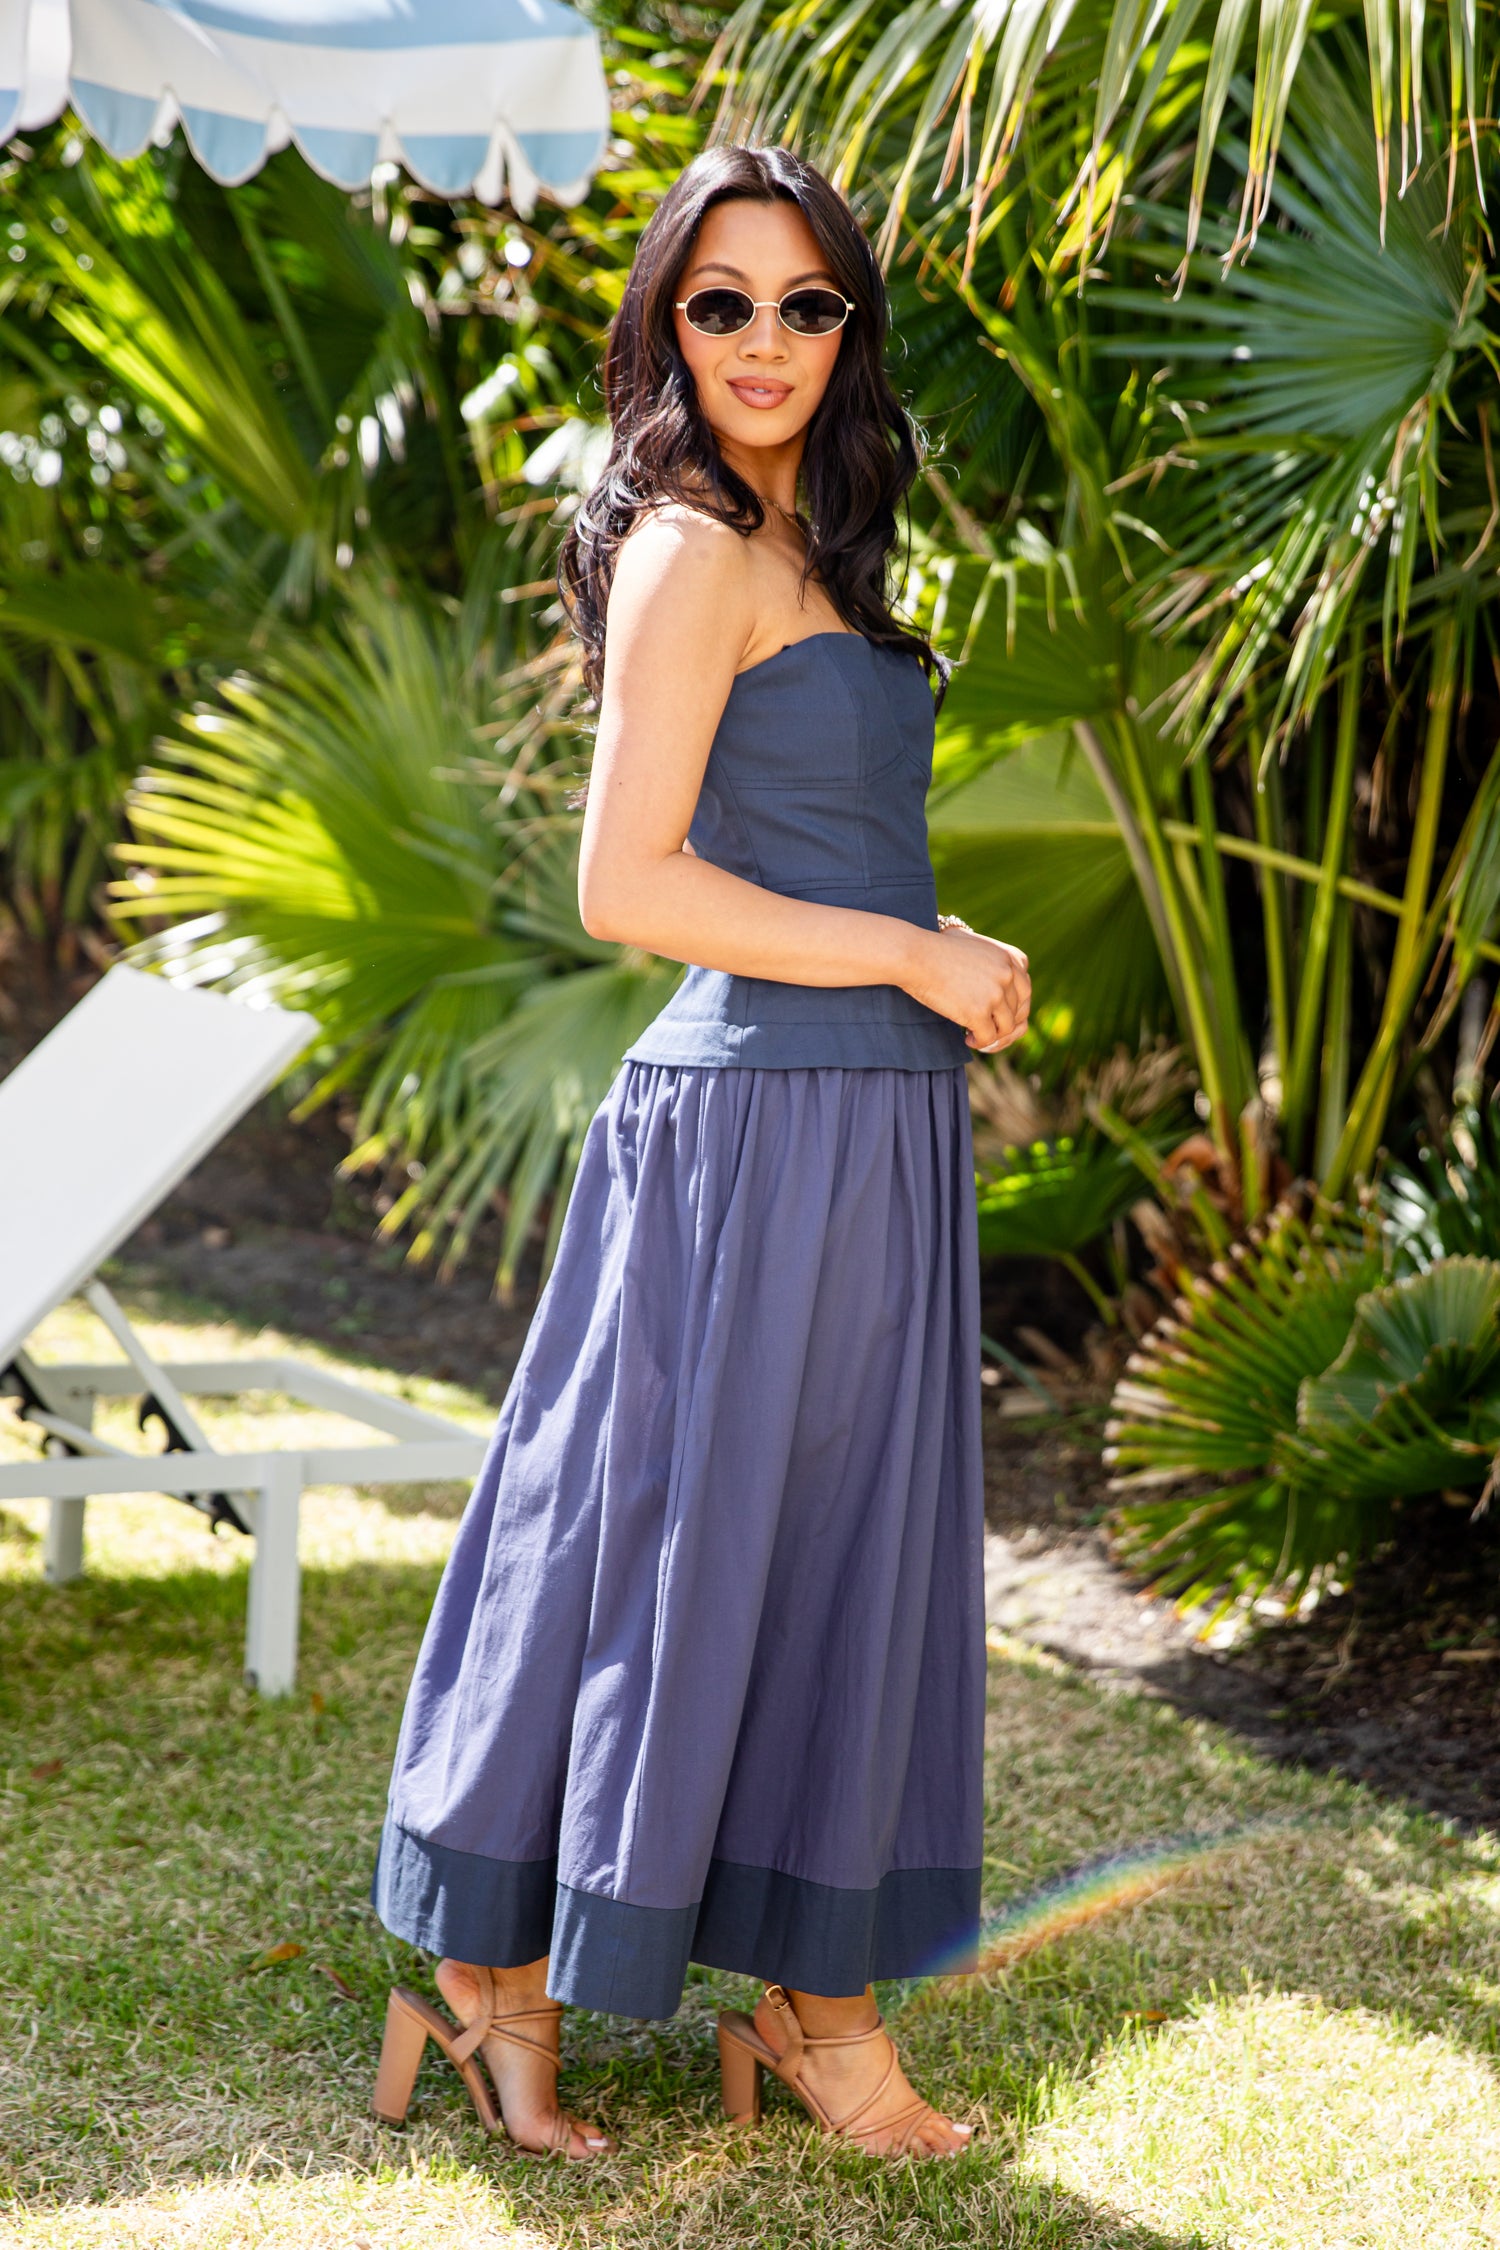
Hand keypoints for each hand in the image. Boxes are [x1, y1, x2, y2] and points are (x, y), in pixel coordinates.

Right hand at [904, 924, 1030, 1052]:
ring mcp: (995, 994)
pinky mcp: (979, 1012)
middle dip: (1005, 1024)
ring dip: (993, 1036)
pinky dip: (980, 1042)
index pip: (1025, 990)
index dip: (1014, 1007)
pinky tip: (967, 1039)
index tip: (999, 1015)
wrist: (916, 955)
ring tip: (976, 1036)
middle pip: (1019, 1011)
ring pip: (1006, 1028)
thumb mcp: (976, 946)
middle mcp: (1008, 975)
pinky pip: (988, 1037)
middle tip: (989, 1030)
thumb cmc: (938, 950)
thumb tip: (1001, 988)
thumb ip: (994, 963)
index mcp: (1011, 958)